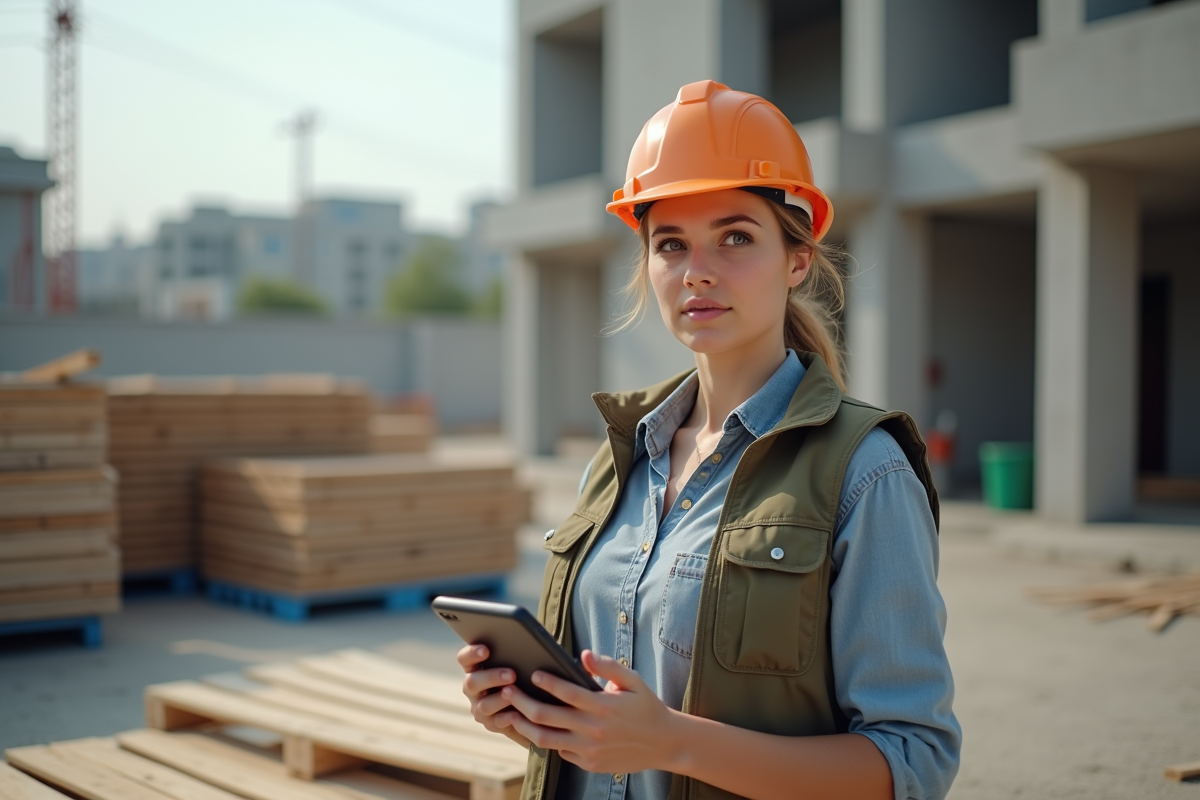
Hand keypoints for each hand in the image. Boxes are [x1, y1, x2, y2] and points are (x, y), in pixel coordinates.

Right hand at [456, 644, 530, 746]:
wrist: (530, 704)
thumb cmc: (522, 674)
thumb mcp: (516, 662)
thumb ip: (512, 654)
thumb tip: (523, 643)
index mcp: (474, 668)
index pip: (464, 659)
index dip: (472, 653)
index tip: (486, 650)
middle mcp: (473, 688)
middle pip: (472, 682)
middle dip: (492, 677)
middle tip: (512, 674)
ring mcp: (479, 707)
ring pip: (484, 705)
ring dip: (500, 699)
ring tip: (516, 694)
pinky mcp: (491, 723)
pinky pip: (497, 722)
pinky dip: (508, 717)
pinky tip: (519, 712)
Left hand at [502, 649, 682, 774]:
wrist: (664, 743)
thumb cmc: (647, 707)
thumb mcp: (633, 681)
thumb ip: (608, 666)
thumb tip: (584, 654)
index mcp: (603, 705)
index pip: (566, 691)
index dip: (546, 682)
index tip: (532, 673)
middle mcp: (592, 729)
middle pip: (546, 716)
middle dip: (521, 701)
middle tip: (507, 691)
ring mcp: (589, 750)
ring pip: (545, 739)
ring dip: (524, 726)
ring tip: (512, 714)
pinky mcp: (589, 764)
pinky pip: (561, 752)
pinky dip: (547, 741)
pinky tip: (537, 730)